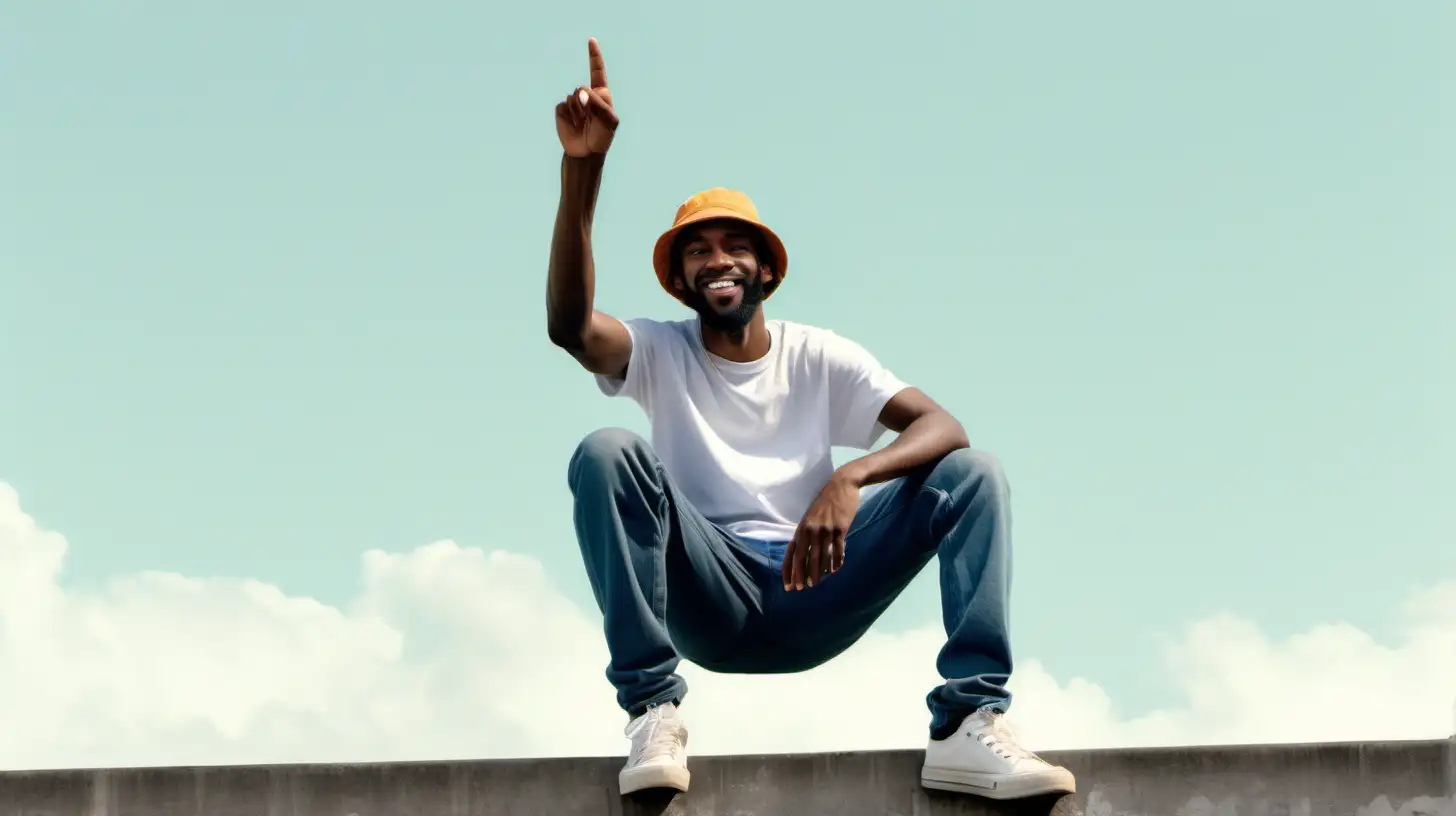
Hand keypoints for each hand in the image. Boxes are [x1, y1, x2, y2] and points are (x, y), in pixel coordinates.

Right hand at [555, 38, 617, 156]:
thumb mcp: (608, 121)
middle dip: (587, 103)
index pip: (597, 71)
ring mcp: (573, 101)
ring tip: (583, 123)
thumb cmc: (601, 136)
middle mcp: (586, 94)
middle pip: (583, 88)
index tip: (591, 40)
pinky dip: (569, 117)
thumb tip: (580, 94)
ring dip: (579, 112)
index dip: (594, 55)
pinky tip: (574, 125)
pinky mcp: (562, 109)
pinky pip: (563, 106)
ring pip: (573, 97)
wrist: (586, 151)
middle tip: (590, 119)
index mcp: (601, 93)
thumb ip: (597, 105)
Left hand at [783, 473, 859, 590]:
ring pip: (820, 557)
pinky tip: (835, 570)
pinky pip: (838, 550)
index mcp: (801, 528)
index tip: (788, 585)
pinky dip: (836, 562)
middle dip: (800, 575)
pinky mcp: (840, 528)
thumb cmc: (825, 501)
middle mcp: (811, 530)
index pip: (791, 553)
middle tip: (800, 589)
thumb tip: (803, 554)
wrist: (842, 484)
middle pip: (803, 557)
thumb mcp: (811, 516)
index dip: (789, 570)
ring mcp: (826, 529)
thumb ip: (806, 533)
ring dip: (818, 573)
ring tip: (815, 584)